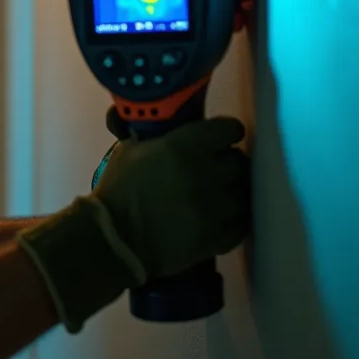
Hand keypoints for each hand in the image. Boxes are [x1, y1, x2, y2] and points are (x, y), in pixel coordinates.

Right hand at [91, 117, 251, 278]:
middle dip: (230, 163)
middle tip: (218, 169)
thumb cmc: (119, 190)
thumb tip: (166, 121)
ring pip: (244, 193)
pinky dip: (235, 219)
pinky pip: (242, 224)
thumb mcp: (130, 150)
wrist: (114, 238)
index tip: (220, 138)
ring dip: (234, 192)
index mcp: (185, 146)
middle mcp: (207, 173)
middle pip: (240, 161)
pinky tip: (223, 217)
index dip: (226, 132)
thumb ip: (157, 135)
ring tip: (221, 196)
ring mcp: (216, 208)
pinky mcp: (217, 237)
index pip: (229, 129)